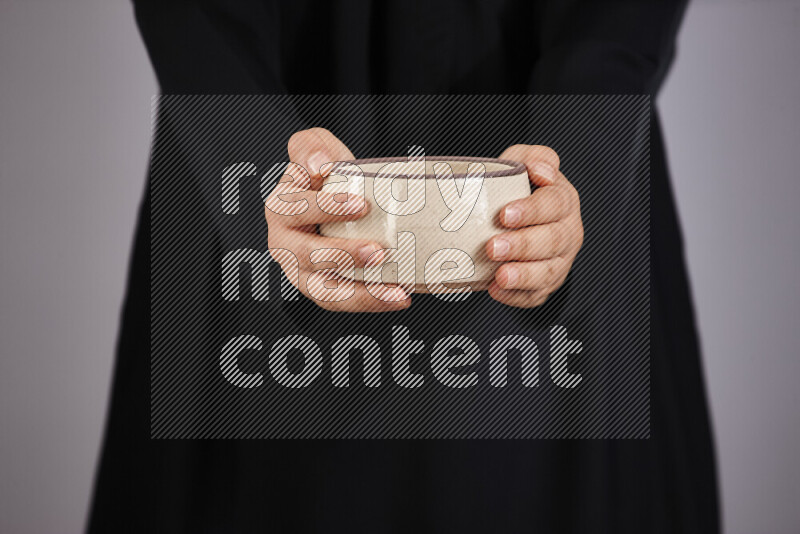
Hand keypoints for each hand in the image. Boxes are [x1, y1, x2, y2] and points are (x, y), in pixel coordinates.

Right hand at [265, 128, 410, 311]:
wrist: (334, 203)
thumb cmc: (324, 176)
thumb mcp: (313, 149)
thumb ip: (310, 147)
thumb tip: (321, 165)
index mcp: (280, 210)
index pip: (296, 210)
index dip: (326, 208)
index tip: (361, 205)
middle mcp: (285, 246)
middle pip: (308, 257)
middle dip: (343, 256)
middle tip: (378, 251)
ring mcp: (302, 273)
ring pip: (324, 292)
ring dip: (360, 294)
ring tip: (395, 292)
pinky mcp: (323, 290)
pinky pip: (344, 303)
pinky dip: (371, 303)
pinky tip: (400, 297)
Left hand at [486, 145, 582, 307]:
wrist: (523, 221)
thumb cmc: (520, 191)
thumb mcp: (524, 164)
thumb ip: (532, 157)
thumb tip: (540, 169)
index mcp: (563, 201)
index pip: (554, 203)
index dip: (531, 210)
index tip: (505, 214)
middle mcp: (567, 232)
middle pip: (552, 240)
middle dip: (522, 245)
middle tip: (493, 247)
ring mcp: (559, 261)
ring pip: (549, 271)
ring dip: (523, 275)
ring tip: (500, 276)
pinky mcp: (546, 284)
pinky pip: (537, 295)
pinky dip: (517, 296)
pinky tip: (496, 290)